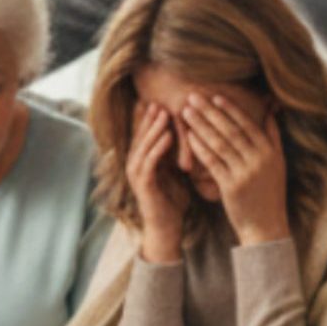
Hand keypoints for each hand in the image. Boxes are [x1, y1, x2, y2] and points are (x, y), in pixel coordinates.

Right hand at [126, 102, 190, 262]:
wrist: (167, 228)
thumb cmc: (173, 200)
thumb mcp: (175, 172)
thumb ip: (176, 154)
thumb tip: (190, 134)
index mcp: (143, 160)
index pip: (145, 133)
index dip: (151, 116)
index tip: (163, 97)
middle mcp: (135, 164)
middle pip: (141, 135)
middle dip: (149, 116)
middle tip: (159, 97)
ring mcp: (137, 174)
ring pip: (143, 145)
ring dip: (153, 128)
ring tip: (162, 112)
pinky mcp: (143, 185)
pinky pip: (149, 162)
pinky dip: (158, 148)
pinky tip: (167, 136)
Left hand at [182, 94, 289, 244]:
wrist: (265, 226)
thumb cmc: (268, 193)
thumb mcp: (278, 164)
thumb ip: (273, 137)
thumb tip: (270, 110)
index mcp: (270, 152)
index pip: (247, 124)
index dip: (230, 109)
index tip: (214, 96)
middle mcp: (259, 160)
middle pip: (231, 130)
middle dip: (210, 112)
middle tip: (193, 97)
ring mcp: (245, 173)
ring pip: (219, 144)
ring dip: (201, 126)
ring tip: (186, 112)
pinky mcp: (231, 186)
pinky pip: (212, 162)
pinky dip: (200, 148)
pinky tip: (188, 136)